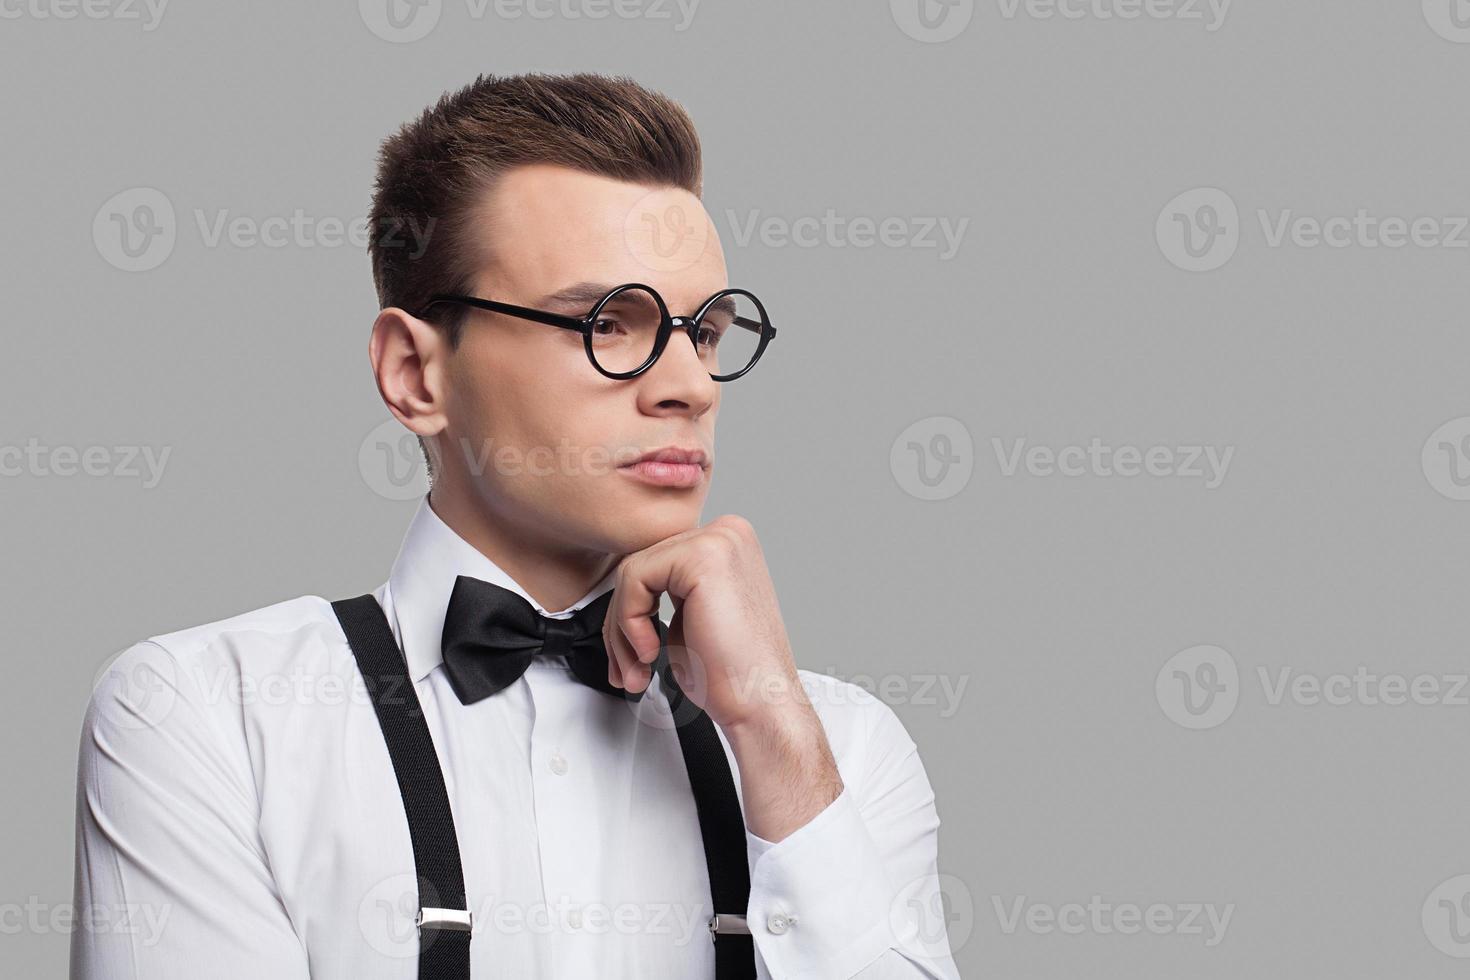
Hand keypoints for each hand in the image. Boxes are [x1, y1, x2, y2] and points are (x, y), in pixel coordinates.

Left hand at [602, 514, 799, 730]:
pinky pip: (635, 579)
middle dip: (622, 624)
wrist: (761, 703)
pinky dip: (629, 622)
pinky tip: (651, 652)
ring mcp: (718, 539)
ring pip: (632, 571)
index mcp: (727, 544)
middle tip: (630, 668)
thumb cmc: (733, 674)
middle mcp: (727, 534)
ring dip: (622, 629)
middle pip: (641, 564)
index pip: (655, 563)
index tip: (633, 655)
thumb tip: (622, 590)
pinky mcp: (703, 555)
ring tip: (639, 668)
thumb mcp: (690, 619)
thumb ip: (665, 591)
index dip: (632, 613)